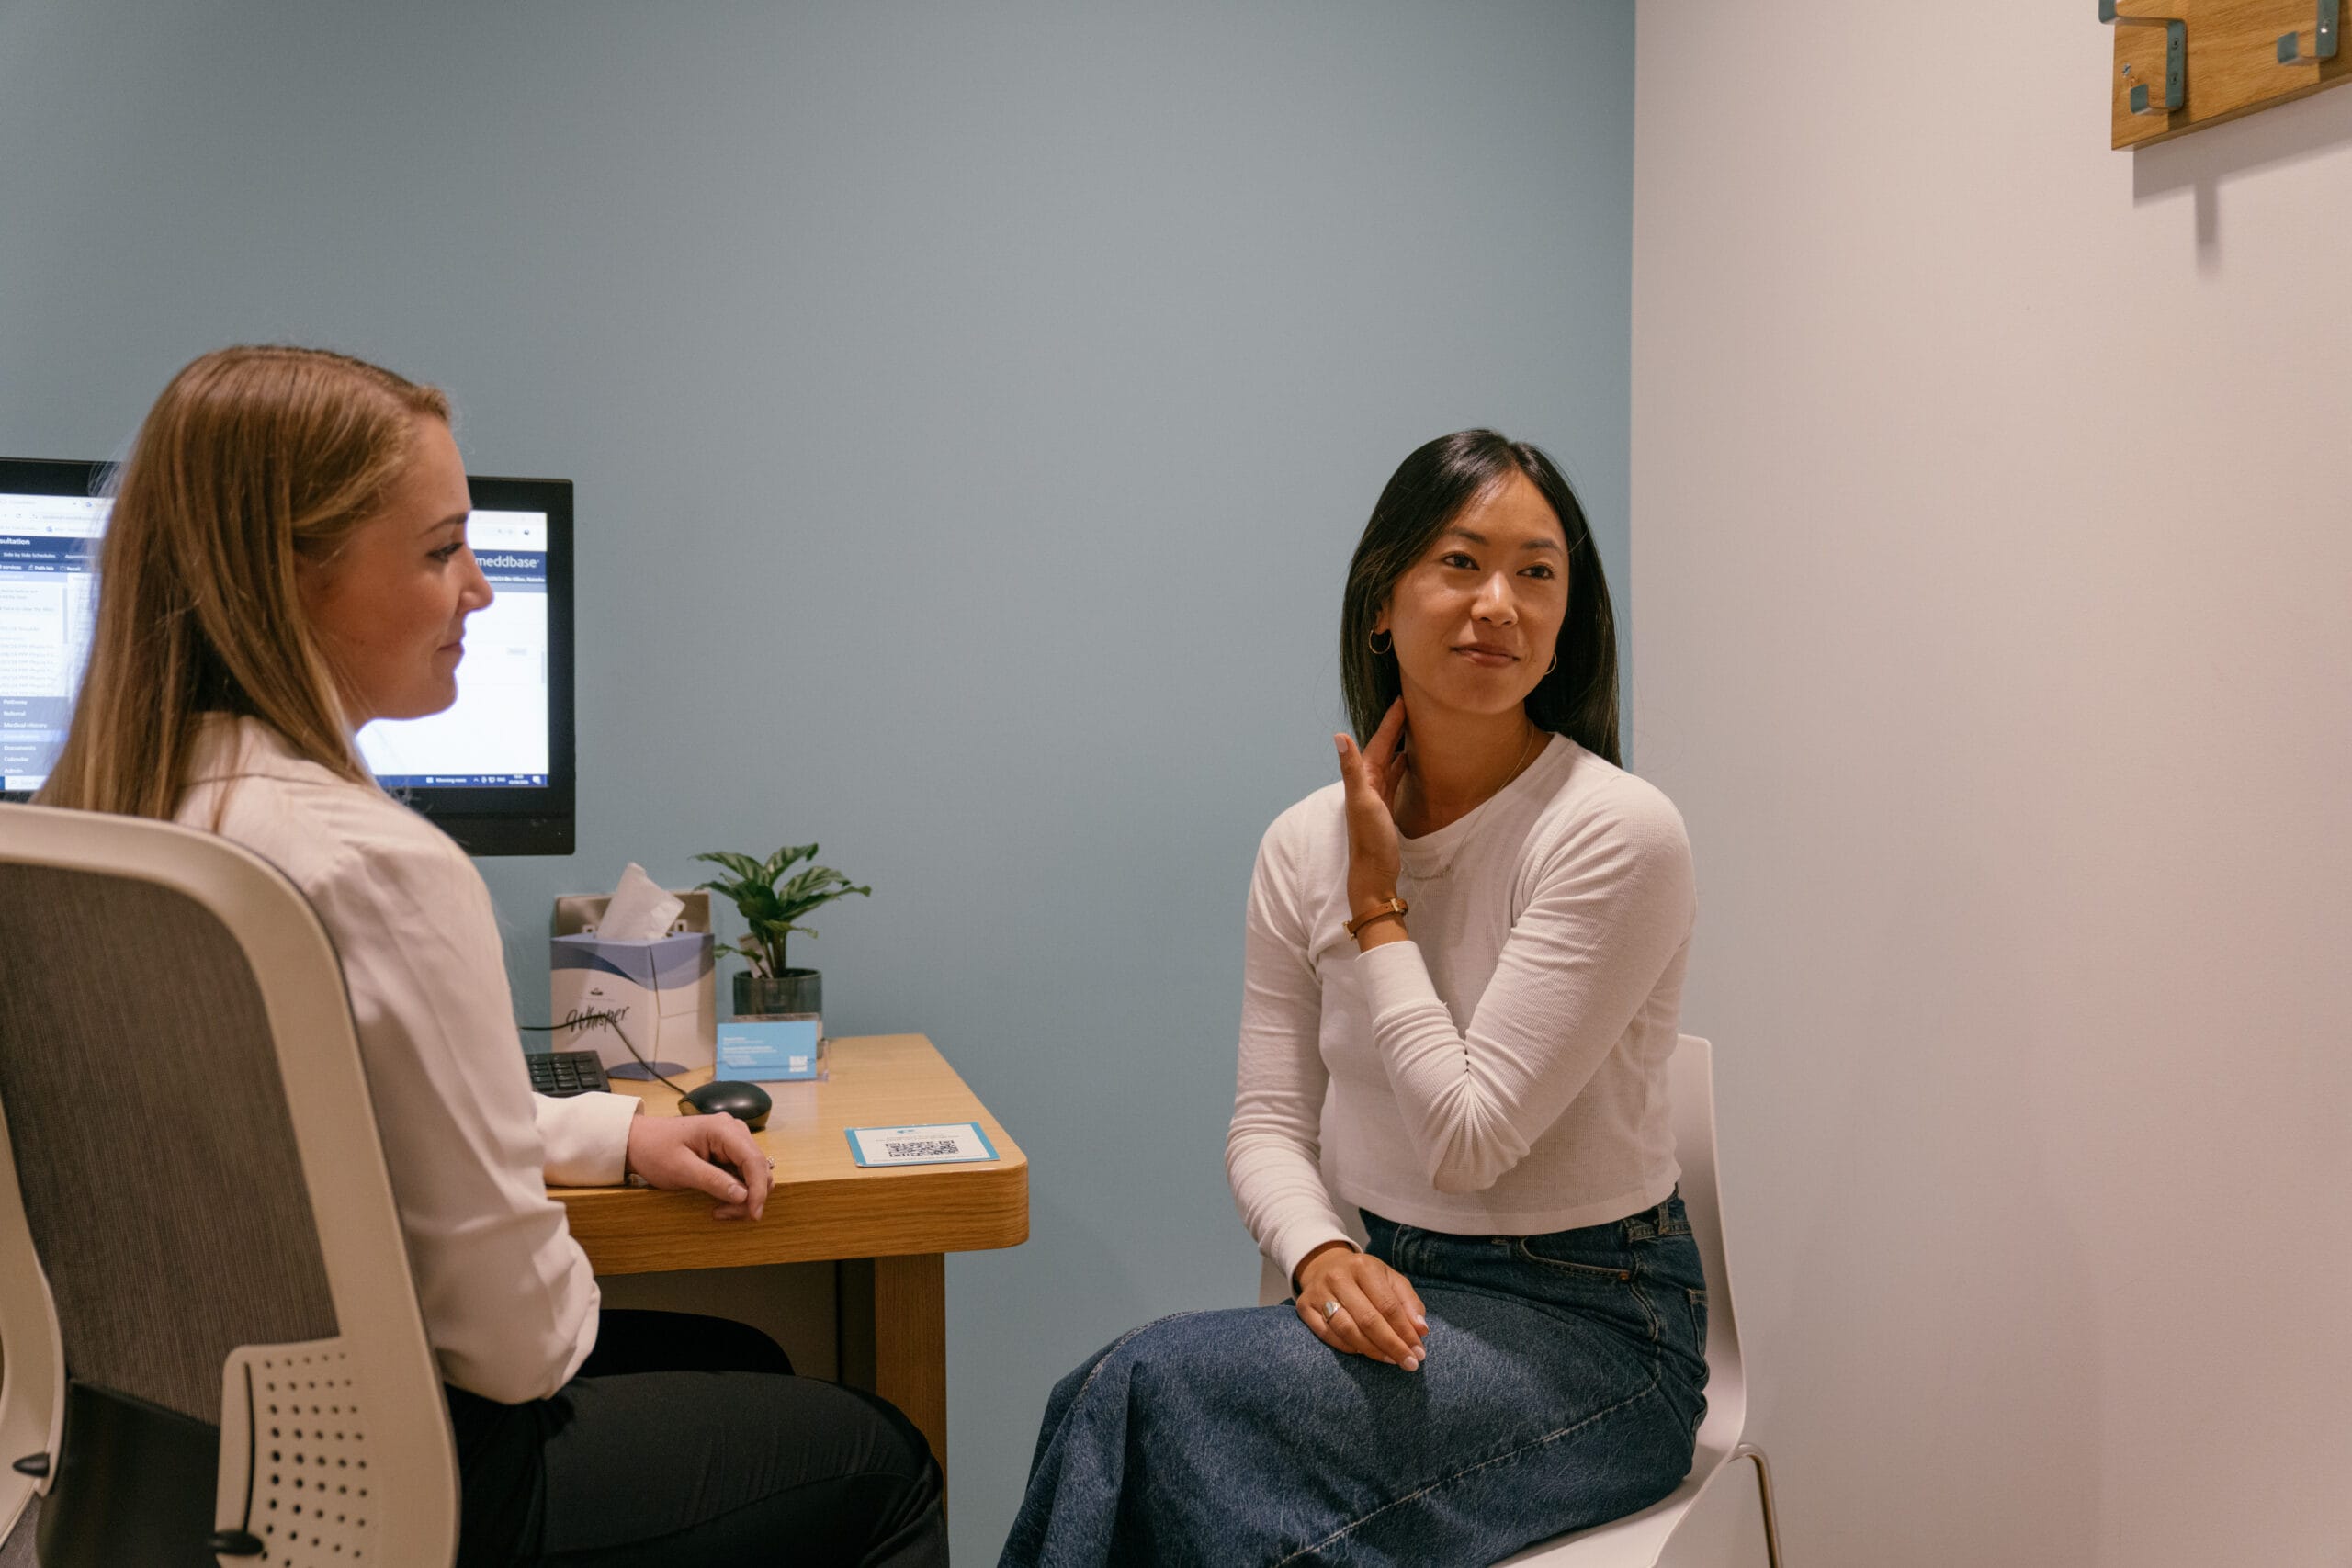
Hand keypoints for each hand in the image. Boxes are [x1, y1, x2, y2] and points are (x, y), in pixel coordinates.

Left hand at [625, 1113, 771, 1220]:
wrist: (637, 1141)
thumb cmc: (654, 1150)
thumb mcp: (680, 1169)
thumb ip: (713, 1181)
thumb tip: (744, 1196)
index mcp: (723, 1129)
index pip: (754, 1160)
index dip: (758, 1189)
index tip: (754, 1214)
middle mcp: (733, 1130)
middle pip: (758, 1167)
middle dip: (749, 1196)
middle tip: (724, 1214)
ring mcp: (732, 1140)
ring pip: (753, 1173)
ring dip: (743, 1196)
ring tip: (719, 1210)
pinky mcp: (727, 1151)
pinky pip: (742, 1174)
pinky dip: (735, 1191)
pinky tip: (719, 1201)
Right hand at [1293, 1240, 1428, 1370]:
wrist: (1324, 1265)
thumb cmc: (1365, 1277)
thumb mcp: (1390, 1279)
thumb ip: (1408, 1303)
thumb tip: (1421, 1330)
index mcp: (1364, 1266)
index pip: (1388, 1305)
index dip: (1405, 1331)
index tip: (1419, 1352)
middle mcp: (1338, 1277)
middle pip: (1368, 1319)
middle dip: (1392, 1345)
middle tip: (1409, 1364)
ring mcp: (1318, 1292)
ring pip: (1346, 1329)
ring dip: (1371, 1350)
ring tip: (1390, 1360)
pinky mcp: (1304, 1307)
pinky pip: (1327, 1335)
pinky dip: (1348, 1348)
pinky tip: (1364, 1353)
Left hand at [1335, 698, 1408, 920]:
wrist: (1373, 874)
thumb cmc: (1370, 840)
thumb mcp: (1363, 801)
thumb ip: (1352, 768)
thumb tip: (1338, 735)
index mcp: (1362, 779)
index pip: (1378, 742)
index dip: (1391, 721)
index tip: (1403, 699)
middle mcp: (1366, 784)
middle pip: (1383, 748)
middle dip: (1396, 727)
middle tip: (1412, 706)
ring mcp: (1376, 796)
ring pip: (1390, 761)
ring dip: (1399, 744)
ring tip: (1414, 727)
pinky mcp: (1385, 808)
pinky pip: (1395, 778)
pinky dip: (1403, 765)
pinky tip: (1410, 760)